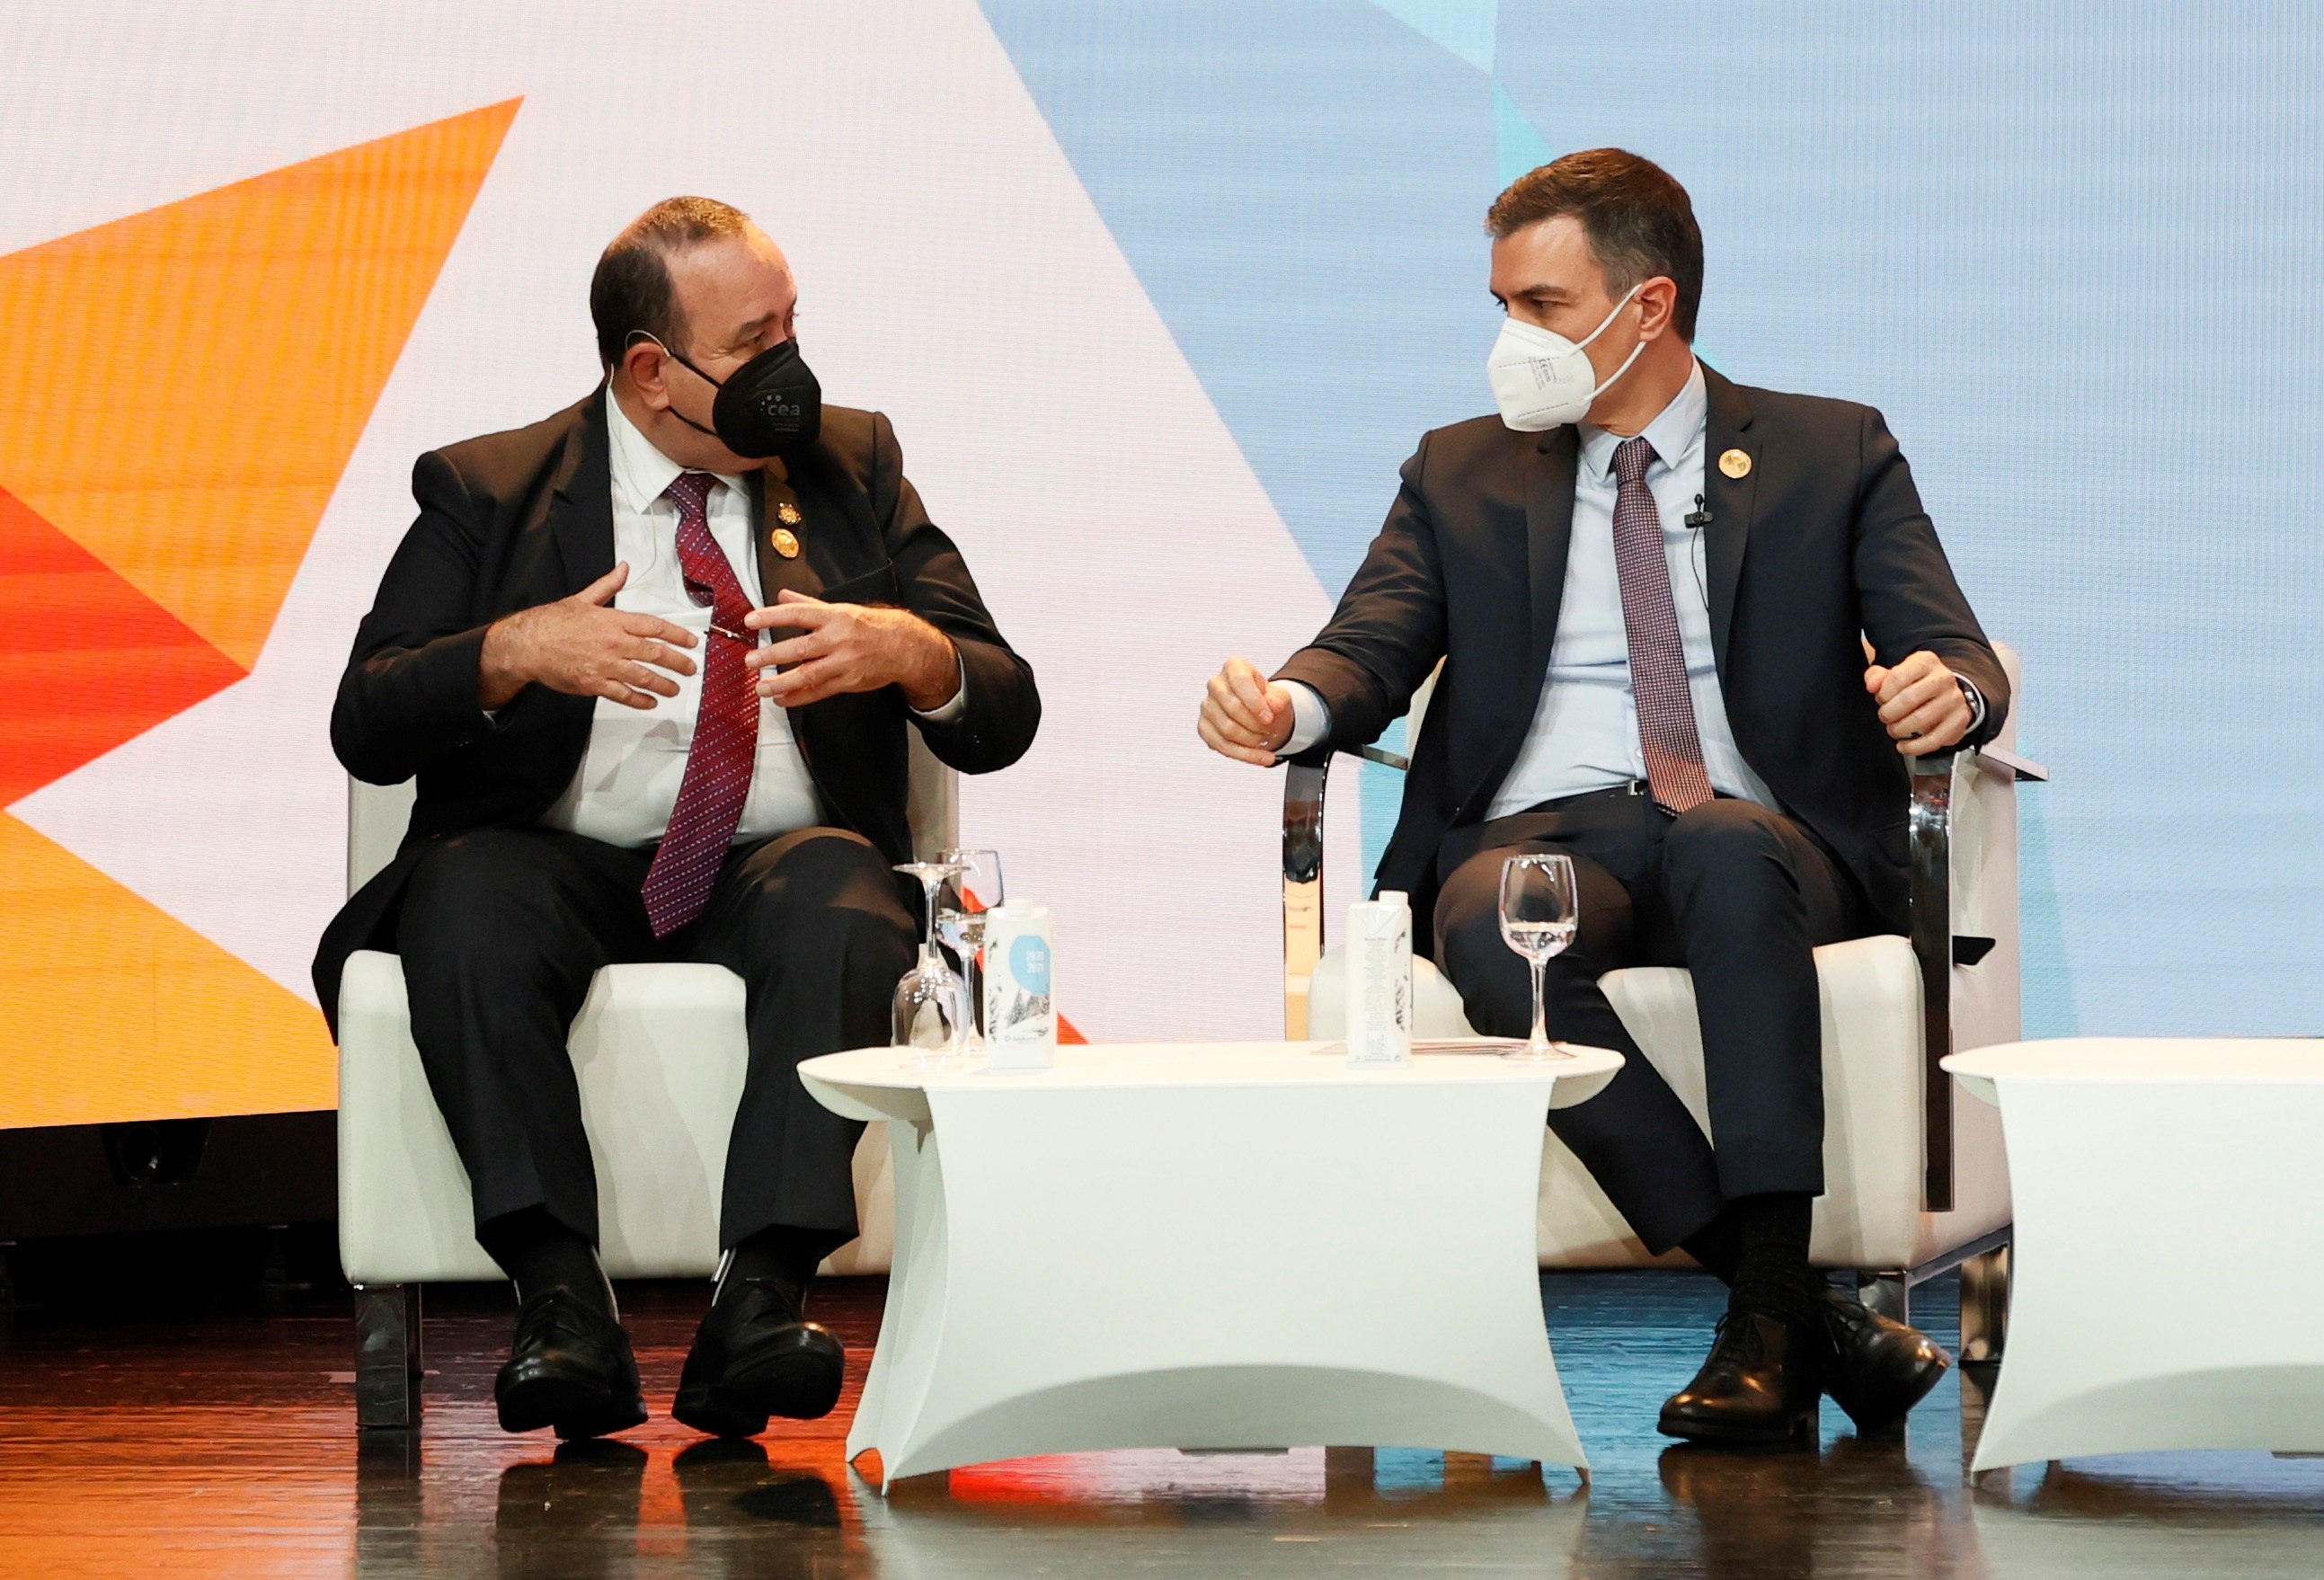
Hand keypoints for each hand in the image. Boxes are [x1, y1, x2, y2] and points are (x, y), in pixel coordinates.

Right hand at [478, 564, 697, 710]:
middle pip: (655, 652)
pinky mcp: (594, 684)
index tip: (691, 642)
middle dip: (678, 662)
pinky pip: (623, 694)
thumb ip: (607, 585)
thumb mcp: (582, 598)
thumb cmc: (551, 622)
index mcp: (614, 620)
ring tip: (675, 688)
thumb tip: (623, 569)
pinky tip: (650, 701)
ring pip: (644, 676)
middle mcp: (614, 643)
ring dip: (663, 684)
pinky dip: (640, 699)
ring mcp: (605, 665)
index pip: (655, 626)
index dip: (678, 635)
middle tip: (690, 668)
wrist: (526, 644)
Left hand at [745, 589, 958, 709]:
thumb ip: (809, 604)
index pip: (797, 614)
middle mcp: (838, 639)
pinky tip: (782, 699)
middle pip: (801, 647)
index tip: (751, 620)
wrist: (904, 647)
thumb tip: (783, 595)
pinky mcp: (848, 682)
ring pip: (808, 674)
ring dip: (782, 683)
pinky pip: (820, 692)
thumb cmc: (871, 626)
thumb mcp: (841, 609)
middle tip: (751, 660)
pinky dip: (799, 697)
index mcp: (834, 617)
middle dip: (773, 655)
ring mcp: (843, 662)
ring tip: (761, 687)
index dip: (772, 617)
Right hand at [1197, 655, 1295, 765]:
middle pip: (1232, 707)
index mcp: (1234, 667)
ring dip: (1252, 741)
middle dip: (1256, 724)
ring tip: (1266, 741)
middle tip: (1270, 729)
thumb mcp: (1280, 697)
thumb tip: (1274, 705)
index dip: (1255, 701)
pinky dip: (1245, 755)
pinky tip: (1261, 757)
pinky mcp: (1204, 727)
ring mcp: (1207, 706)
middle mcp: (1216, 684)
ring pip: (1227, 729)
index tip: (1269, 717)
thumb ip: (1279, 699)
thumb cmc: (1267, 701)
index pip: (1240, 681)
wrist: (1262, 715)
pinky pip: (1222, 746)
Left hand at [1864, 649, 1971, 756]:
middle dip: (1889, 713)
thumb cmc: (1916, 685)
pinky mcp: (1959, 721)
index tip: (1881, 700)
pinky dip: (1914, 747)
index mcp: (1926, 662)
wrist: (1947, 695)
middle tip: (1885, 717)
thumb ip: (1877, 677)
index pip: (1897, 677)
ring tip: (1894, 729)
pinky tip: (1903, 746)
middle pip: (1908, 699)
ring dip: (1899, 730)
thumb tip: (1871, 685)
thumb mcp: (1895, 674)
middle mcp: (1944, 678)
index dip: (1883, 694)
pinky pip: (1934, 740)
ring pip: (1920, 720)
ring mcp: (1954, 699)